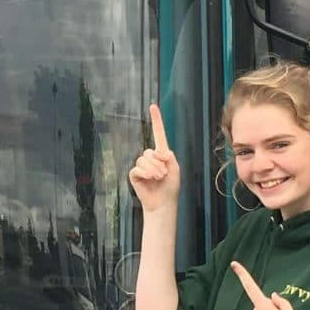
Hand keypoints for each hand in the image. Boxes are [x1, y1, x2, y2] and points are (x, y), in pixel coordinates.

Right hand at [128, 103, 181, 217]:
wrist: (163, 203)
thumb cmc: (170, 186)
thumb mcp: (175, 168)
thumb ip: (168, 156)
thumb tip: (156, 152)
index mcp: (161, 154)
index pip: (158, 134)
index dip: (156, 120)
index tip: (152, 106)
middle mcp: (150, 158)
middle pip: (150, 151)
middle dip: (158, 163)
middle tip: (164, 174)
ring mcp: (142, 166)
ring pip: (143, 160)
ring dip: (153, 169)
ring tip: (159, 178)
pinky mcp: (134, 175)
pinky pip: (137, 168)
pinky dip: (145, 173)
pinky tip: (150, 179)